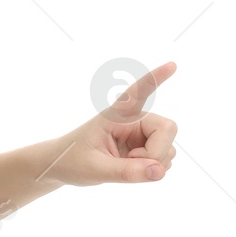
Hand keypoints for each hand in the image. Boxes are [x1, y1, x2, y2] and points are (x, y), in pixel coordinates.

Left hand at [40, 61, 178, 186]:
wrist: (63, 167)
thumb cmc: (72, 161)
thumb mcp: (95, 169)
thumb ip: (127, 172)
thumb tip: (160, 172)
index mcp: (117, 115)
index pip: (138, 93)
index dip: (156, 79)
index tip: (172, 65)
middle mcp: (134, 120)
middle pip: (168, 128)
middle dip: (157, 152)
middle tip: (132, 162)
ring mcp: (142, 134)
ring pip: (169, 148)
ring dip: (153, 163)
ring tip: (124, 164)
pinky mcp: (146, 148)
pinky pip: (164, 160)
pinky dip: (153, 170)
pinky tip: (133, 168)